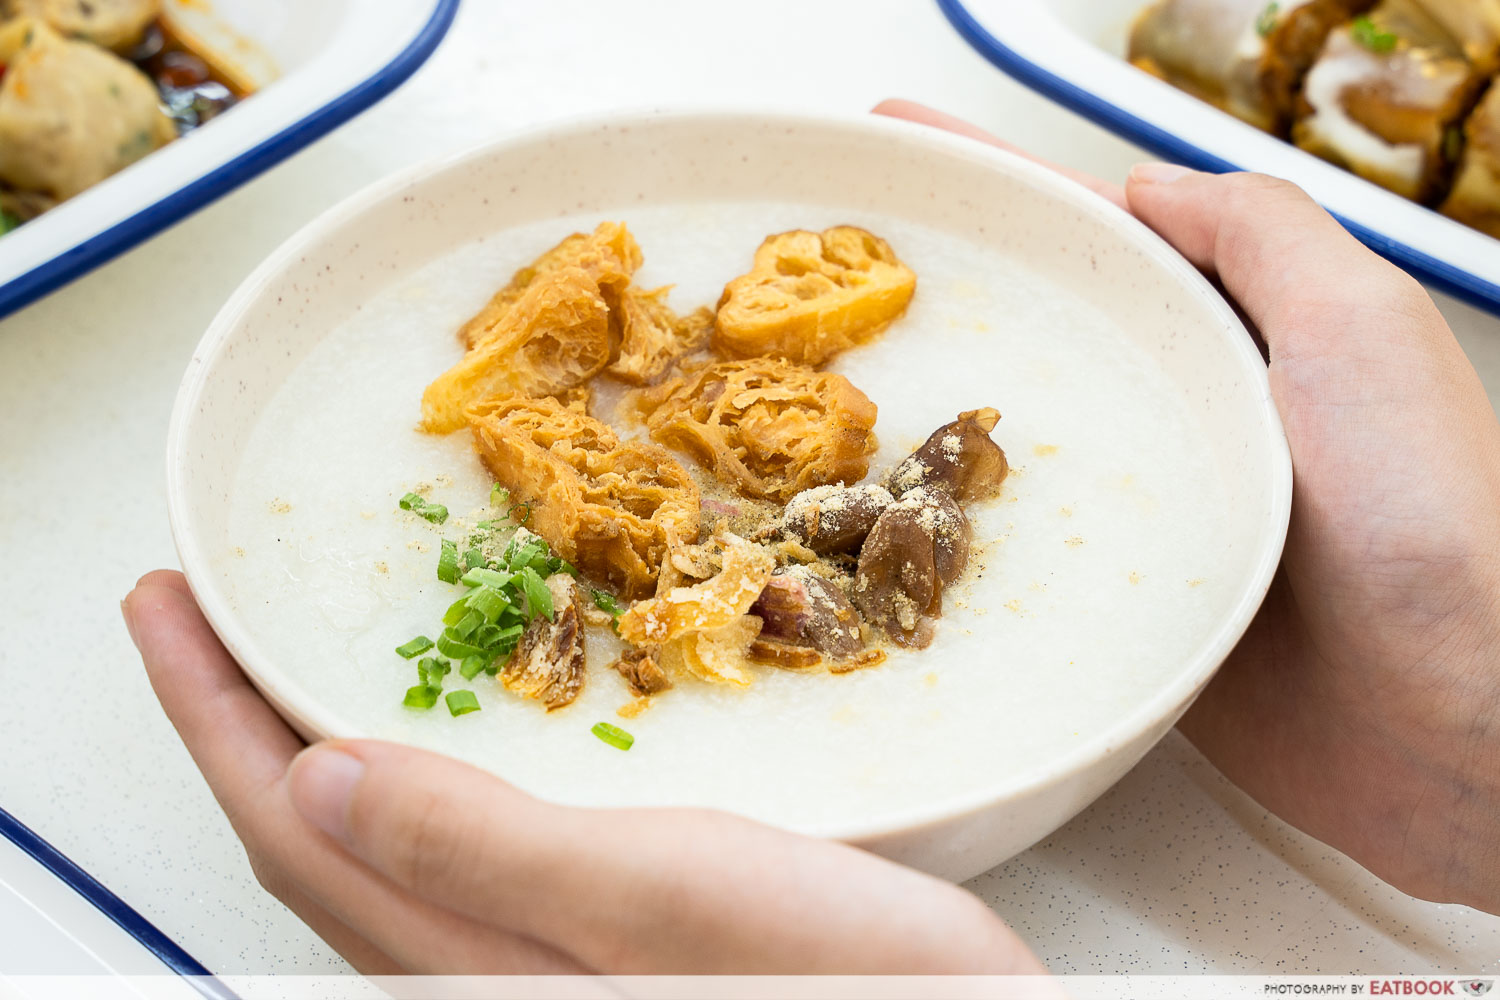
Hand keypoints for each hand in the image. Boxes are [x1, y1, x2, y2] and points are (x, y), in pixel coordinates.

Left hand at [122, 571, 1041, 973]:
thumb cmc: (834, 982)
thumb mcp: (657, 895)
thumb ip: (482, 850)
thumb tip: (314, 779)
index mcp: (478, 963)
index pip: (292, 829)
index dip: (208, 714)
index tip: (163, 604)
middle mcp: (486, 970)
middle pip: (314, 841)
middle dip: (238, 721)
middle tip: (200, 614)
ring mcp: (537, 959)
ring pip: (379, 845)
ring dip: (313, 741)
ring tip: (281, 658)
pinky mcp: (595, 937)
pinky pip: (452, 845)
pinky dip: (412, 771)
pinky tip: (429, 735)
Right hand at [878, 101, 1499, 911]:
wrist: (1469, 725)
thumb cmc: (1437, 522)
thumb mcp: (1362, 333)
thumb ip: (1264, 242)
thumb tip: (1149, 188)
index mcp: (1230, 344)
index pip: (1091, 242)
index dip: (993, 184)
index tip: (895, 145)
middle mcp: (1181, 427)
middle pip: (1033, 344)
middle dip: (930, 304)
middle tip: (813, 286)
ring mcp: (1149, 527)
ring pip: (1011, 460)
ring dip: (918, 431)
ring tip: (810, 404)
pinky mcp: (1130, 622)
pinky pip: (1024, 573)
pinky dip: (956, 552)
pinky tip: (881, 543)